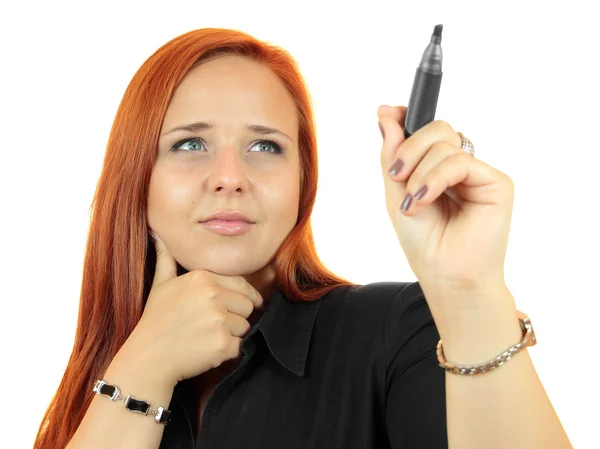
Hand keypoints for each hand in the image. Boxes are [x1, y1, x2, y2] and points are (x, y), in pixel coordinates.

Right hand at [122, 232, 264, 386]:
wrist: (147, 358)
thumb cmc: (155, 321)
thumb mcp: (160, 284)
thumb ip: (166, 258)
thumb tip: (158, 234)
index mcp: (203, 277)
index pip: (241, 284)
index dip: (246, 296)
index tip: (250, 303)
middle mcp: (213, 295)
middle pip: (247, 305)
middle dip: (236, 316)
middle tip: (214, 325)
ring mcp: (219, 319)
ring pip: (244, 326)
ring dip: (232, 335)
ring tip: (206, 337)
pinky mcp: (222, 343)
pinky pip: (239, 346)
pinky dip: (227, 352)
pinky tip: (207, 351)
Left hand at [378, 105, 513, 308]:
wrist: (444, 275)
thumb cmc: (423, 242)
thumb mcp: (396, 192)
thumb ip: (392, 154)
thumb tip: (385, 113)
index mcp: (438, 169)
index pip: (426, 131)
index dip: (408, 120)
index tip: (387, 114)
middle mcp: (460, 168)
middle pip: (436, 129)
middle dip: (409, 148)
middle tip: (395, 176)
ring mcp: (479, 174)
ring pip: (445, 143)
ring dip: (419, 173)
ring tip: (413, 204)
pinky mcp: (497, 183)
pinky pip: (460, 161)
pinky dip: (435, 178)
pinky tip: (425, 199)